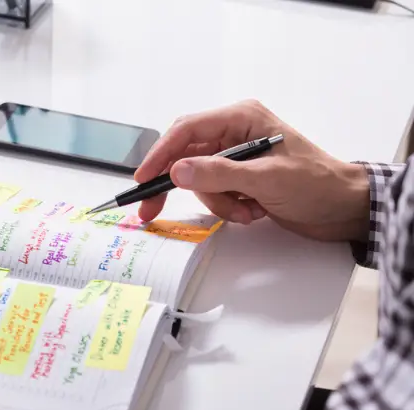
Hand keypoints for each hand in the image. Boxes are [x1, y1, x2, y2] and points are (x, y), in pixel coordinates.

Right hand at [135, 100, 369, 241]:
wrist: (344, 209)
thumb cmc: (317, 184)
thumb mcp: (267, 179)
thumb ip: (220, 174)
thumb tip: (178, 171)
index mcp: (242, 118)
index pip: (188, 130)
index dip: (161, 153)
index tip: (143, 178)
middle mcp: (235, 134)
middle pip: (186, 156)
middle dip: (177, 184)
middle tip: (151, 210)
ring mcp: (236, 158)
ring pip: (199, 181)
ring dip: (217, 202)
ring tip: (245, 211)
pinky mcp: (239, 180)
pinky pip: (214, 194)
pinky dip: (227, 208)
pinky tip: (253, 212)